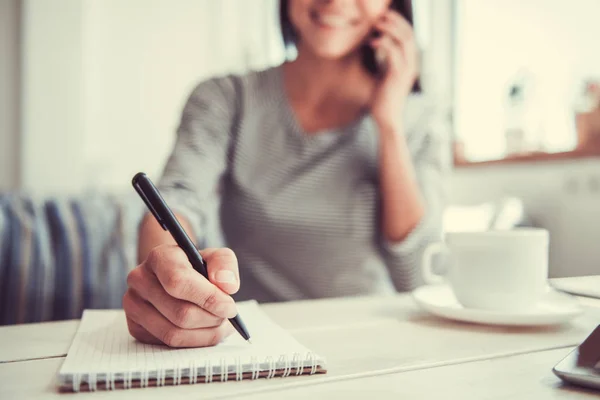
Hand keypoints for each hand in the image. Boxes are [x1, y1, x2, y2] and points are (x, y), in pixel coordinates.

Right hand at [123, 245, 239, 346]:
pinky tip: (204, 330)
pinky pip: (167, 345)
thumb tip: (227, 286)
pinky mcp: (135, 326)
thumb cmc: (197, 267)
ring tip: (220, 324)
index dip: (208, 298)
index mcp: (159, 257)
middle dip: (212, 318)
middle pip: (180, 313)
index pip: (179, 281)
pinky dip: (194, 342)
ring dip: (205, 334)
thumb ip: (225, 264)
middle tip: (228, 316)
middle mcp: (140, 280)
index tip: (230, 307)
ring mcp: (133, 305)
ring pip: (174, 334)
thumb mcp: (215, 257)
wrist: (173, 276)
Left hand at [370, 10, 418, 132]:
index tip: (384, 15)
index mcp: (410, 62)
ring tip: (376, 24)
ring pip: (404, 41)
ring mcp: (407, 70)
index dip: (399, 22)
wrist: (387, 118)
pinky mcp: (398, 76)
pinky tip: (372, 41)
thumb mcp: (385, 73)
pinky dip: (384, 44)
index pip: (409, 36)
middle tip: (380, 14)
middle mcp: (412, 64)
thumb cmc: (383, 98)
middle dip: (395, 21)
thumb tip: (378, 44)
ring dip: (389, 29)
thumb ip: (385, 59)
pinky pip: (394, 54)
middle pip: (409, 34)